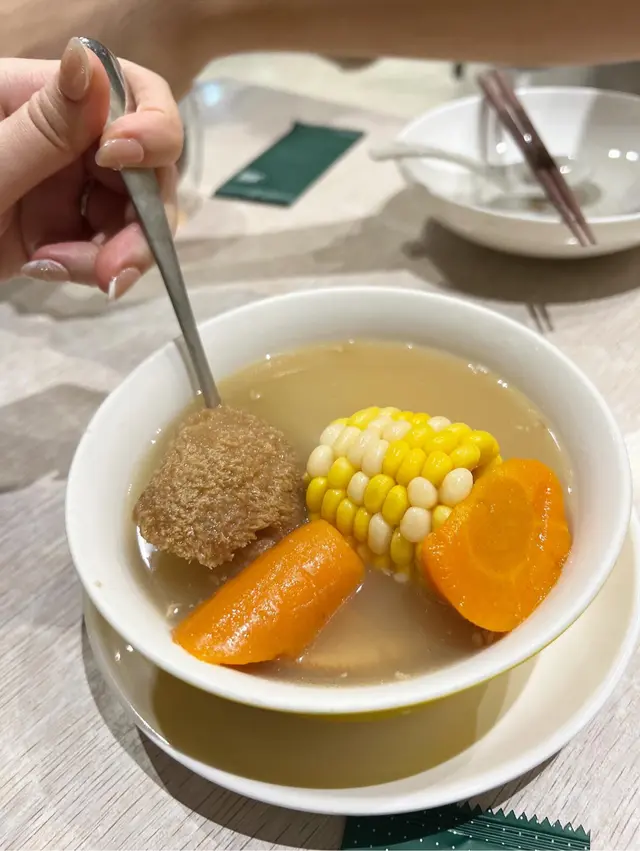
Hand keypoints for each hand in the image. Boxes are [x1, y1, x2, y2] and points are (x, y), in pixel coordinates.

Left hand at [0, 38, 182, 296]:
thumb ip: (43, 126)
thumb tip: (88, 58)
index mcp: (36, 97)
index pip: (128, 92)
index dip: (149, 128)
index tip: (124, 162)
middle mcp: (61, 135)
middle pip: (145, 165)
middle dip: (142, 218)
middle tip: (118, 267)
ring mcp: (63, 183)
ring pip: (134, 213)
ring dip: (120, 251)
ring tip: (72, 272)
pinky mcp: (63, 226)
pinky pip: (109, 244)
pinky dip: (96, 265)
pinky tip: (52, 270)